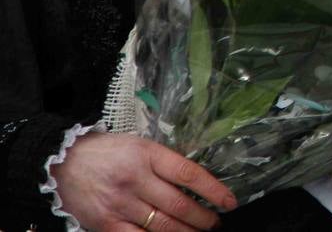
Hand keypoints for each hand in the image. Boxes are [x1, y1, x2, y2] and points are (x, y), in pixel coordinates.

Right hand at [51, 132, 235, 230]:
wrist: (63, 162)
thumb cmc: (108, 152)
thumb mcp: (140, 146)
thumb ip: (165, 163)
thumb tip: (195, 183)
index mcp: (148, 155)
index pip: (189, 174)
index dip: (213, 190)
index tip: (230, 202)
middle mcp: (135, 179)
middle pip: (179, 205)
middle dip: (203, 218)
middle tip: (215, 223)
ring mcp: (120, 204)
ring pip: (162, 226)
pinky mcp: (105, 223)